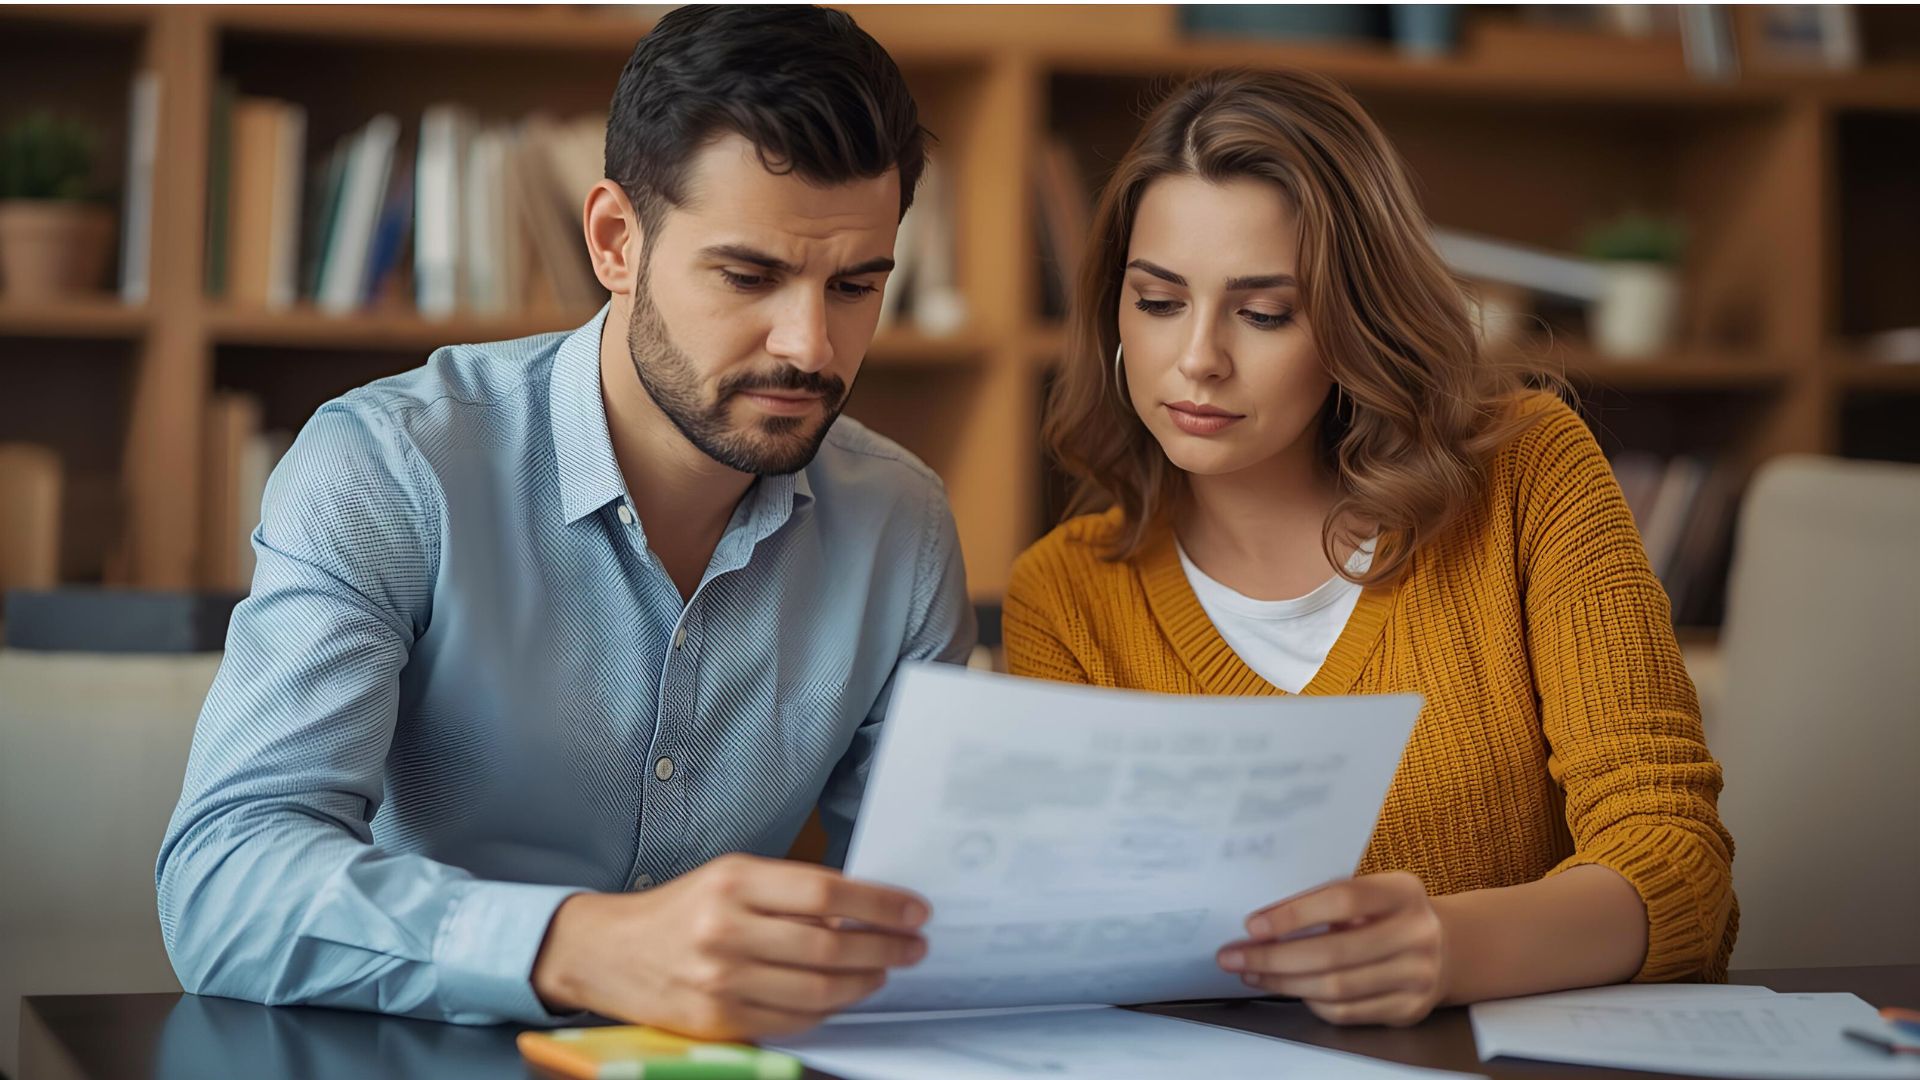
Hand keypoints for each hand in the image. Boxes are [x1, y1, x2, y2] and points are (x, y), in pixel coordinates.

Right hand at [531, 852, 928, 1039]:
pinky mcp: (716, 1021)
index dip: (879, 905)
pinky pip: (790, 1021)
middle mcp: (724, 930)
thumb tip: (859, 913)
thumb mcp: (729, 877)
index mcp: (733, 882)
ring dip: (863, 983)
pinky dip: (825, 1010)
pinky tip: (842, 996)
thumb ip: (788, 892)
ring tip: (884, 971)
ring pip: (816, 991)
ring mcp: (719, 980)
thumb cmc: (680, 909)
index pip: (824, 893)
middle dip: (883, 948)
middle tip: (912, 945)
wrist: (608, 952)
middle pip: (828, 946)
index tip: (914, 910)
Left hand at [1218, 871, 1447, 1026]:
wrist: (1446, 947)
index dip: (1293, 914)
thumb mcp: (1372, 891)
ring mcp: (1416, 976)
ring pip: (1335, 987)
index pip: (1342, 900)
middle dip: (1273, 957)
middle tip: (1233, 956)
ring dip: (1283, 982)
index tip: (1252, 925)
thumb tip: (1262, 920)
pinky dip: (1310, 1002)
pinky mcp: (1408, 1009)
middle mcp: (1416, 934)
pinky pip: (1346, 1012)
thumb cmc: (1388, 913)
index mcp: (1403, 892)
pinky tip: (1288, 988)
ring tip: (1251, 972)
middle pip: (1333, 953)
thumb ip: (1329, 898)